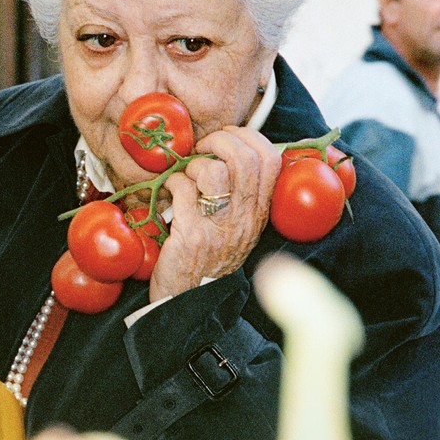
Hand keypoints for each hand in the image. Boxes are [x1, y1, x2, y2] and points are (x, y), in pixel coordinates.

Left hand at [148, 126, 279, 301]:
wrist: (189, 302)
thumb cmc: (209, 261)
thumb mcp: (237, 230)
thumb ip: (240, 197)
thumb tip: (231, 155)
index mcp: (259, 212)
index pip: (270, 159)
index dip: (248, 137)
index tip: (226, 138)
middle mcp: (245, 218)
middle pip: (244, 157)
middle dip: (218, 140)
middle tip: (201, 149)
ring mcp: (219, 226)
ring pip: (213, 170)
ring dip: (193, 164)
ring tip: (186, 175)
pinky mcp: (191, 234)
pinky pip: (182, 189)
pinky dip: (172, 182)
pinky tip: (169, 191)